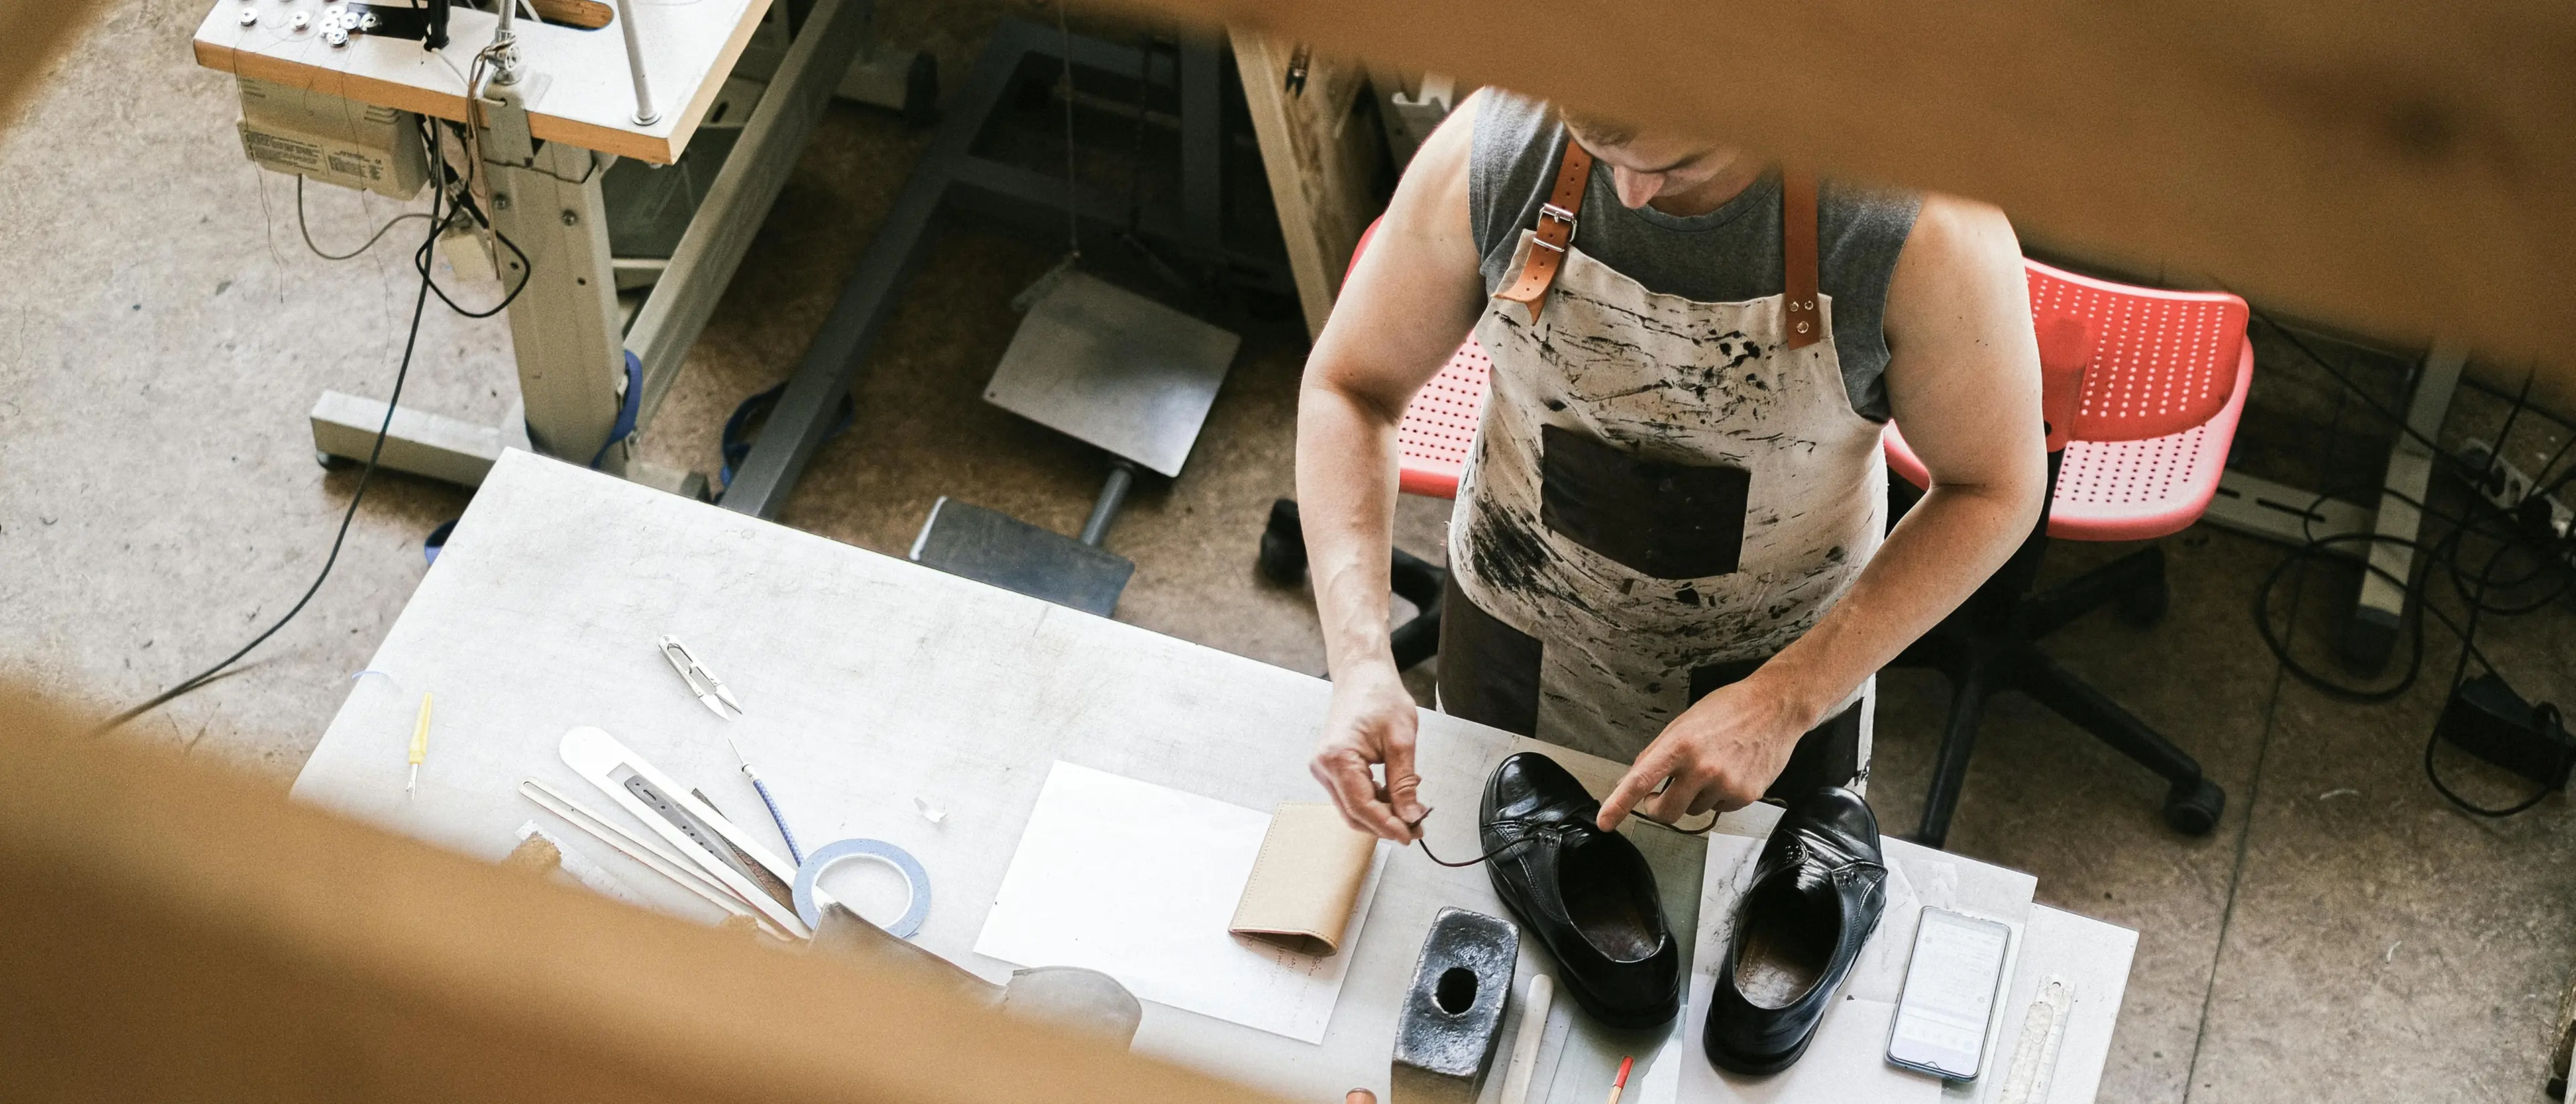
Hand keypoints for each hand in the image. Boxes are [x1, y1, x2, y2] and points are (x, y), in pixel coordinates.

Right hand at [1310, 662, 1427, 839]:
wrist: (1362, 675)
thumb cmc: (1378, 696)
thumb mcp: (1401, 741)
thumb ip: (1404, 783)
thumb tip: (1411, 816)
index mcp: (1337, 757)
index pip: (1362, 807)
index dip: (1388, 826)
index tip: (1410, 835)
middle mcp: (1324, 766)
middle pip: (1354, 814)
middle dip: (1386, 824)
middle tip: (1416, 828)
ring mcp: (1324, 768)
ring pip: (1353, 808)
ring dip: (1381, 814)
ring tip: (1410, 808)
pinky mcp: (1331, 767)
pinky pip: (1351, 795)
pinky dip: (1374, 800)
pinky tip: (1394, 792)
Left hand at [1597, 674, 1817, 829]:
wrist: (1776, 707)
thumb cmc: (1728, 709)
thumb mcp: (1684, 723)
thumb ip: (1658, 752)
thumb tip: (1635, 779)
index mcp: (1679, 745)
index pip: (1641, 780)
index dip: (1619, 804)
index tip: (1604, 821)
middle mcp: (1701, 768)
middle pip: (1666, 812)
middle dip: (1659, 808)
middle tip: (1660, 796)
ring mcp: (1725, 785)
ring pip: (1694, 810)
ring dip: (1694, 797)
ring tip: (1711, 767)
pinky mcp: (1745, 796)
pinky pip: (1719, 808)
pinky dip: (1719, 796)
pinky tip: (1730, 772)